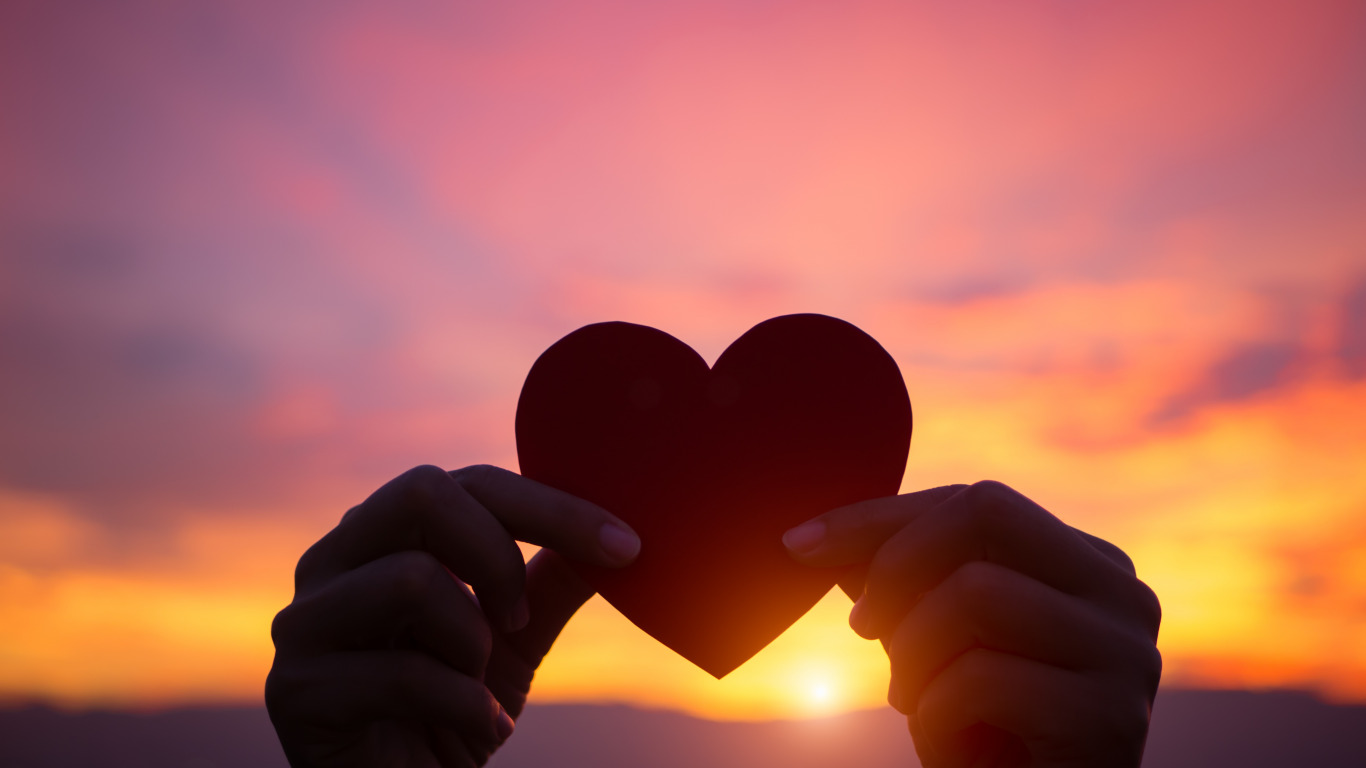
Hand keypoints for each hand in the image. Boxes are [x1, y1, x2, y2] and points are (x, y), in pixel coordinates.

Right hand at [266, 464, 640, 767]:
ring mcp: (305, 624)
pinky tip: (475, 730)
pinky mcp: (297, 690)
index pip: (469, 483)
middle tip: (518, 619)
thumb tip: (618, 532)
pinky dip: (464, 707)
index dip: (551, 506)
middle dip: (498, 554)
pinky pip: (403, 673)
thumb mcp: (514, 637)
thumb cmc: (453, 711)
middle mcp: (332, 561)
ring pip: (412, 577)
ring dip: (473, 640)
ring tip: (477, 684)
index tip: (626, 545)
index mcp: (383, 535)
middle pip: (422, 491)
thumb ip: (548, 581)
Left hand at [784, 481, 1160, 767]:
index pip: (974, 502)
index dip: (877, 517)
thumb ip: (895, 579)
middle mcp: (1123, 593)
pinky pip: (982, 679)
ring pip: (976, 592)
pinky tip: (950, 746)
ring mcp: (1127, 653)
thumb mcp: (929, 641)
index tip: (798, 544)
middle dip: (896, 564)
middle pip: (987, 511)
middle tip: (861, 627)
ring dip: (911, 655)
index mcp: (1088, 563)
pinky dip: (935, 718)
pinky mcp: (1110, 718)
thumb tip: (815, 534)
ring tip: (914, 703)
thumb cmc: (978, 737)